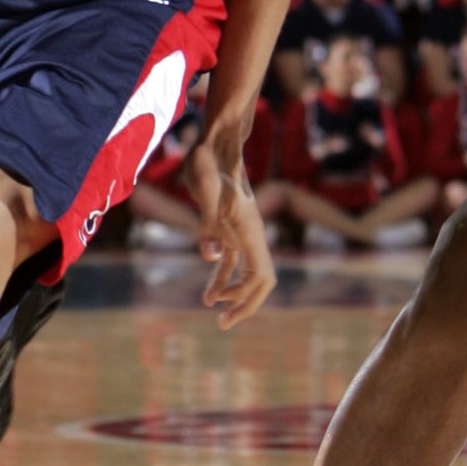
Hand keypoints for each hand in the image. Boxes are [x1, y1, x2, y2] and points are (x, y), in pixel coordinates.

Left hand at [184, 127, 276, 328]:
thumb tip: (210, 256)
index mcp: (250, 229)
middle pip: (258, 280)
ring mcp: (240, 231)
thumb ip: (207, 223)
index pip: (261, 276)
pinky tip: (209, 289)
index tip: (225, 313)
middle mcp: (250, 233)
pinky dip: (222, 276)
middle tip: (222, 323)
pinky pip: (232, 260)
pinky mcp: (228, 226)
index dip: (248, 299)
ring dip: (232, 293)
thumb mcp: (205, 190)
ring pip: (245, 273)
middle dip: (244, 304)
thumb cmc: (209, 163)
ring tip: (211, 308)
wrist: (212, 143)